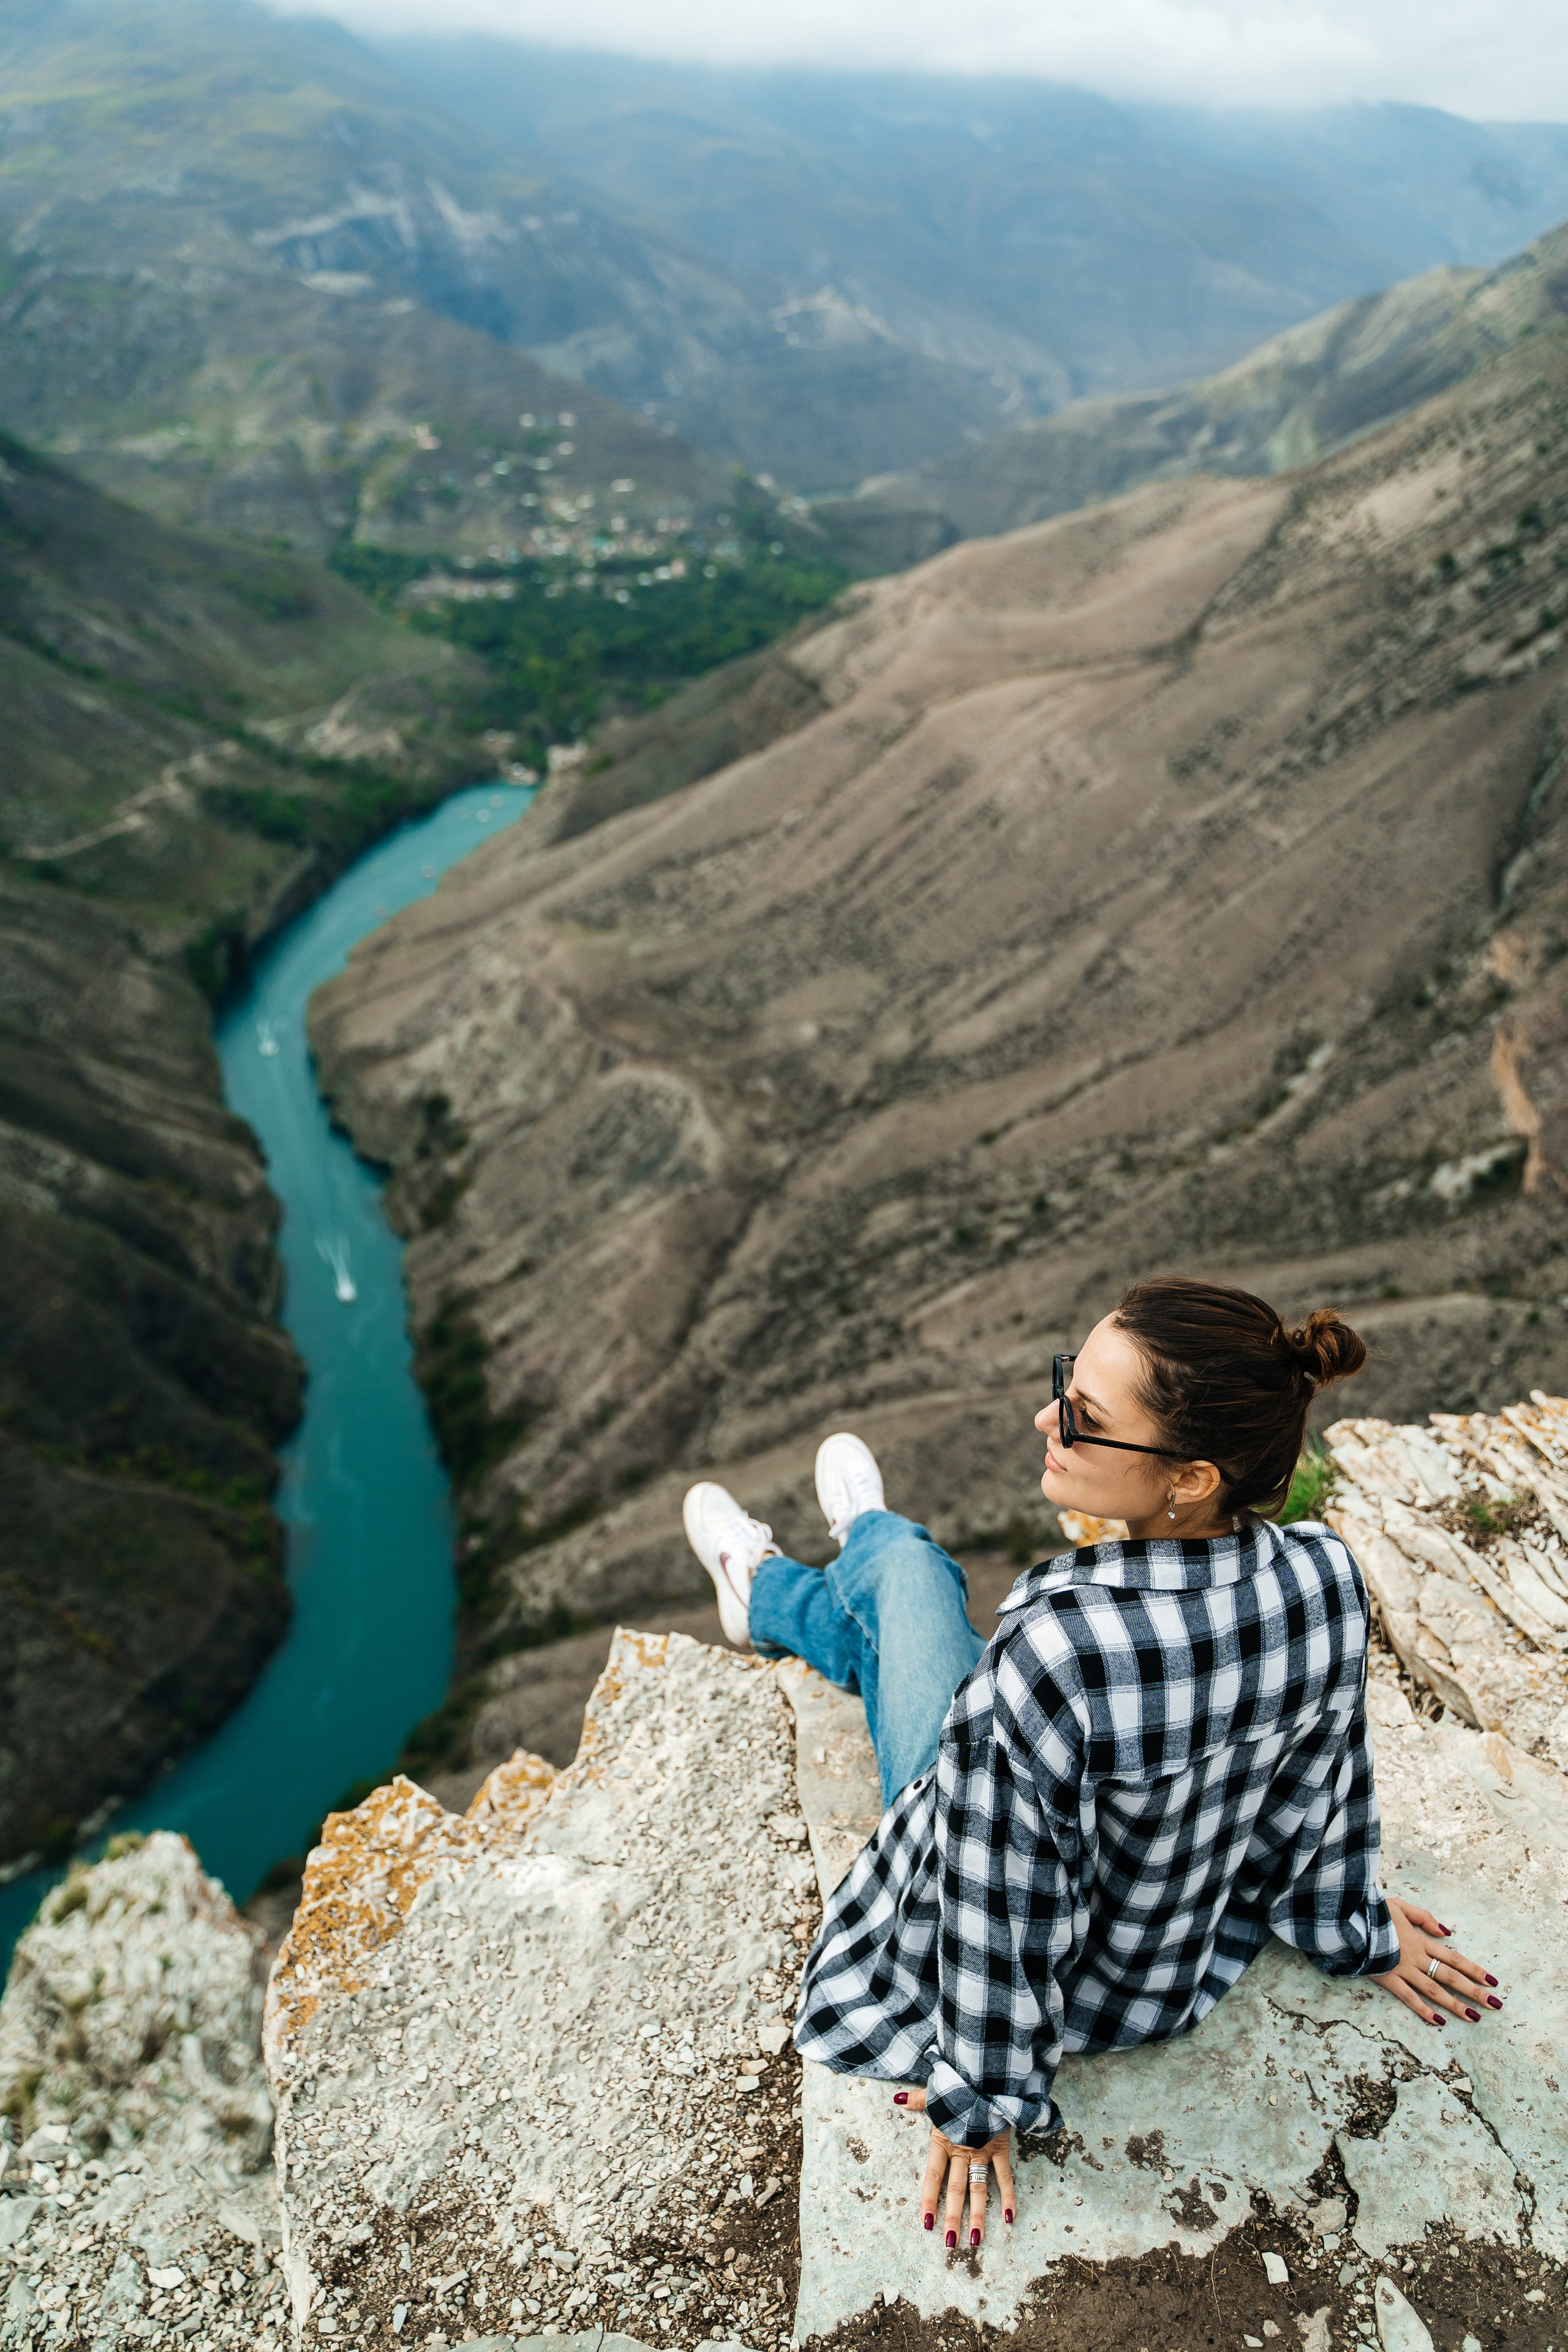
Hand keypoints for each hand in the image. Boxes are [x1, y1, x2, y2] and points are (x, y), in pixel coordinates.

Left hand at [893, 2086, 1014, 2243]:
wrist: (986, 2074)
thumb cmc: (959, 2084)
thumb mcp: (936, 2092)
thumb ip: (918, 2101)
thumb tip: (897, 2099)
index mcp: (943, 2140)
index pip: (933, 2177)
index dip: (929, 2200)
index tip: (926, 2224)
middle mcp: (962, 2150)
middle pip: (956, 2189)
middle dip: (953, 2217)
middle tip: (950, 2243)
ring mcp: (982, 2151)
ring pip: (979, 2189)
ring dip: (978, 2215)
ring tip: (975, 2240)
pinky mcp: (1001, 2148)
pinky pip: (1005, 2176)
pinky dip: (1008, 2196)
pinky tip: (1009, 2218)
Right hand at [1372, 1894, 1502, 2027]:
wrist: (1347, 1919)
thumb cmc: (1373, 1911)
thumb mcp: (1400, 1906)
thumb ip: (1424, 1918)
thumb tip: (1447, 1933)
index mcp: (1420, 1940)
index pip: (1454, 1958)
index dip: (1475, 1970)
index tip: (1493, 1982)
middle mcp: (1416, 1957)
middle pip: (1450, 1976)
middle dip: (1475, 1991)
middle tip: (1495, 2005)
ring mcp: (1402, 1969)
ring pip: (1434, 1990)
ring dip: (1455, 2004)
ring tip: (1474, 2017)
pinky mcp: (1387, 1979)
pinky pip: (1408, 1997)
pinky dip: (1424, 2010)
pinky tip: (1439, 2021)